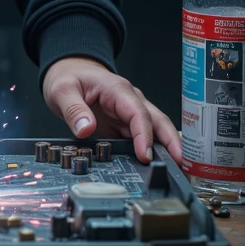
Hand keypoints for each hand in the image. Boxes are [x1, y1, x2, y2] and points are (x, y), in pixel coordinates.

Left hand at [42, 55, 182, 164]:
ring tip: (179, 174)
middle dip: (173, 143)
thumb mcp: (62, 90)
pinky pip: (144, 139)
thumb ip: (73, 110)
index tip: (145, 156)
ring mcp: (130, 114)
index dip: (145, 135)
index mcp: (118, 90)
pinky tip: (162, 169)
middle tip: (181, 168)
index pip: (138, 113)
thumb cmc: (69, 77)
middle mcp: (130, 101)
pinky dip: (156, 153)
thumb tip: (85, 129)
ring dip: (169, 151)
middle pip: (158, 122)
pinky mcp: (127, 126)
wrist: (69, 71)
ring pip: (157, 132)